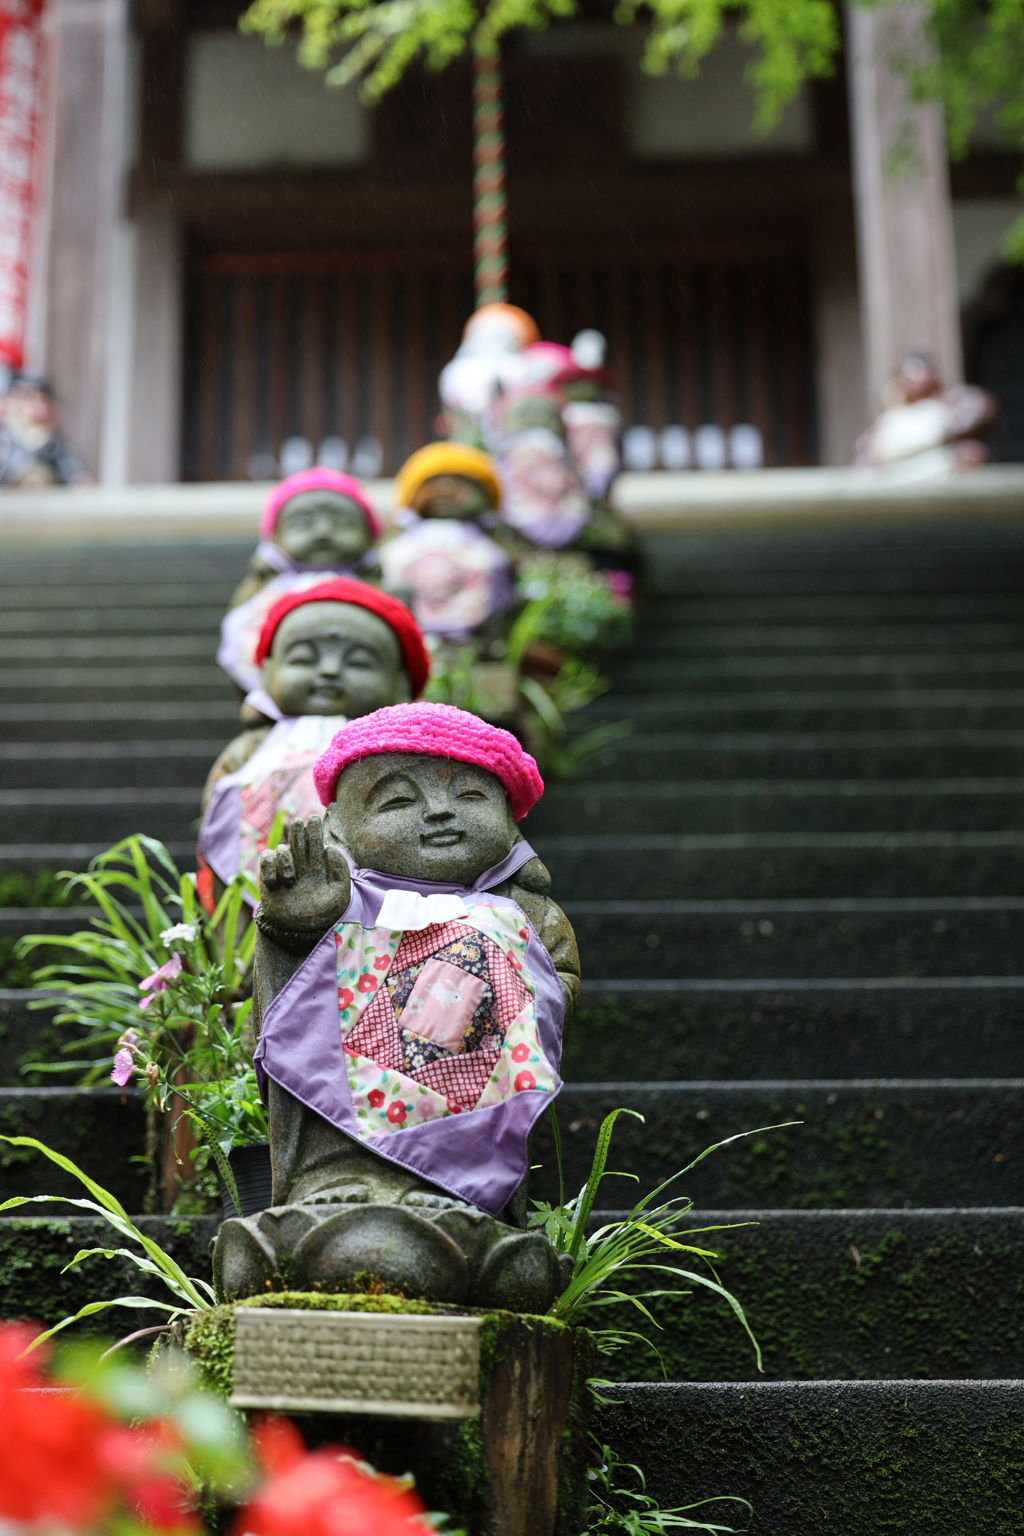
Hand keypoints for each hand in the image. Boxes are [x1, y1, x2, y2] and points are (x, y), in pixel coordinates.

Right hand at [259, 815, 350, 932]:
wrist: (302, 930)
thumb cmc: (324, 912)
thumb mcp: (339, 894)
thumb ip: (340, 872)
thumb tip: (331, 849)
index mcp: (320, 864)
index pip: (317, 842)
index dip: (314, 830)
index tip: (313, 820)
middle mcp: (303, 863)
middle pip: (299, 840)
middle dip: (299, 831)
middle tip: (299, 823)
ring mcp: (286, 869)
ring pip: (282, 849)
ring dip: (285, 860)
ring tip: (291, 879)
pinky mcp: (271, 876)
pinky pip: (266, 859)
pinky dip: (268, 868)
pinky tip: (275, 883)